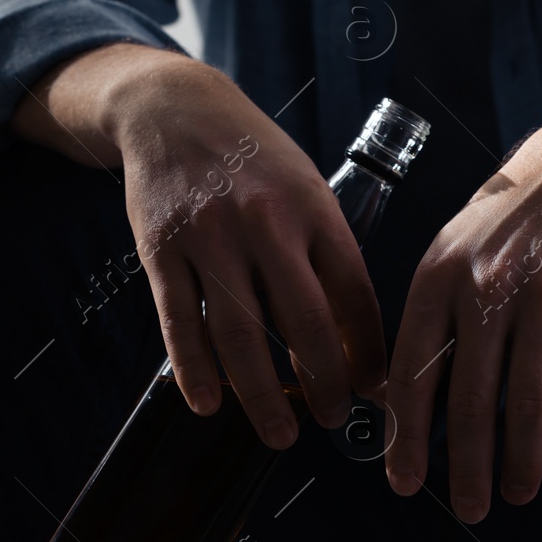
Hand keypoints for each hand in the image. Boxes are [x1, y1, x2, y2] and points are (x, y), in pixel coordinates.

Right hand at [12, 43, 385, 447]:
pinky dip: (195, 371)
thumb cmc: (256, 160)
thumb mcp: (309, 190)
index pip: (355, 294)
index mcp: (316, 210)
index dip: (369, 351)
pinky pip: (180, 322)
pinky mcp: (162, 250)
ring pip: (239, 334)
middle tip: (332, 420)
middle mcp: (266, 224)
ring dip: (263, 395)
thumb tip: (358, 338)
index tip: (379, 391)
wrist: (177, 108)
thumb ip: (331, 256)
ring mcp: (210, 238)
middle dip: (324, 383)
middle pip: (304, 323)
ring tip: (281, 433)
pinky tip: (209, 405)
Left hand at [383, 101, 541, 521]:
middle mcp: (487, 288)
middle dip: (469, 468)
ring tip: (519, 491)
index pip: (415, 375)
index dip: (409, 439)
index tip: (407, 485)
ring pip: (531, 400)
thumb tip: (390, 401)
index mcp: (437, 279)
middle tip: (471, 508)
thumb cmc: (502, 227)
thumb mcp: (446, 256)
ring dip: (524, 460)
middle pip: (474, 400)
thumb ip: (422, 324)